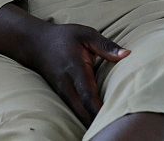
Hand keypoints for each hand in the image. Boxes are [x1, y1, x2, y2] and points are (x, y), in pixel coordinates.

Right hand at [0, 3, 129, 125]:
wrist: (35, 44)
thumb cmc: (64, 37)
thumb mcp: (86, 34)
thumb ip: (106, 46)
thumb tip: (127, 54)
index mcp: (76, 69)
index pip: (88, 95)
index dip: (100, 110)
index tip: (114, 119)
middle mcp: (67, 85)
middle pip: (83, 113)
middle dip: (99, 123)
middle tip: (118, 128)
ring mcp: (63, 93)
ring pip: (79, 116)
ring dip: (93, 124)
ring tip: (111, 129)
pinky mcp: (63, 97)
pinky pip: (76, 112)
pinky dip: (87, 120)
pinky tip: (100, 125)